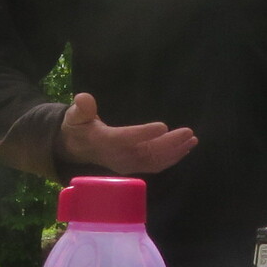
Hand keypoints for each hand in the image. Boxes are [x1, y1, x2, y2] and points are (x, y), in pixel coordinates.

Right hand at [59, 91, 197, 173]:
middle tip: (188, 132)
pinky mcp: (134, 167)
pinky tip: (185, 149)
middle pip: (146, 152)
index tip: (163, 125)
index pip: (125, 138)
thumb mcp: (74, 116)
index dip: (144, 133)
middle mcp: (117, 156)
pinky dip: (171, 158)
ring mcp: (127, 164)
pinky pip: (154, 165)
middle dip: (169, 143)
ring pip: (153, 160)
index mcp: (103, 141)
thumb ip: (81, 109)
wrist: (77, 149)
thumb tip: (84, 99)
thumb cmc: (78, 127)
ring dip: (175, 152)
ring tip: (192, 140)